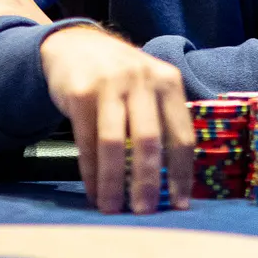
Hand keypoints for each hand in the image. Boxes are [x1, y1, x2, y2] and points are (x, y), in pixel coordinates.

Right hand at [39, 25, 193, 214]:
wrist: (76, 45)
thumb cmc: (121, 76)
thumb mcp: (150, 85)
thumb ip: (162, 119)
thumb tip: (174, 178)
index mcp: (169, 81)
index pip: (181, 135)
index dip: (181, 173)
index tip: (180, 204)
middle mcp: (142, 80)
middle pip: (150, 141)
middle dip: (148, 181)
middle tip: (144, 212)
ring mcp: (110, 85)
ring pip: (115, 144)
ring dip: (114, 182)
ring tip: (113, 209)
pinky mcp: (80, 93)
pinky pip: (87, 142)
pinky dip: (91, 172)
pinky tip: (94, 192)